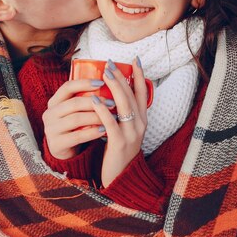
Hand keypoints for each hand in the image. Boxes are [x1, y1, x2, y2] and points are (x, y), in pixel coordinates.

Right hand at [42, 78, 110, 159]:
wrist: (64, 150)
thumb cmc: (74, 126)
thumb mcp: (74, 111)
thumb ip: (84, 99)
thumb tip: (109, 83)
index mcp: (54, 102)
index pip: (67, 87)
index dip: (84, 83)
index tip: (101, 82)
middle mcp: (49, 114)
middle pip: (74, 103)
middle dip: (95, 102)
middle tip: (112, 103)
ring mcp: (51, 130)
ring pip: (76, 119)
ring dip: (96, 117)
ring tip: (111, 117)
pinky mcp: (56, 144)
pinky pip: (78, 136)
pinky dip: (93, 132)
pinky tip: (105, 130)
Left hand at [90, 58, 147, 186]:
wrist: (121, 177)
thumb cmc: (119, 151)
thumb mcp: (127, 130)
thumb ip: (123, 114)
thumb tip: (114, 93)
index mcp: (142, 120)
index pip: (143, 93)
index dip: (140, 75)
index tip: (135, 59)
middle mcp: (140, 124)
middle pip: (132, 95)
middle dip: (121, 77)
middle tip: (110, 63)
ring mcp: (131, 134)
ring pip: (124, 105)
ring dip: (114, 87)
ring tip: (104, 74)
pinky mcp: (119, 143)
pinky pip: (111, 122)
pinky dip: (102, 110)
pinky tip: (94, 100)